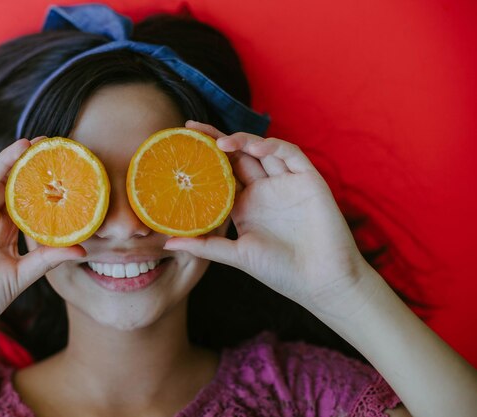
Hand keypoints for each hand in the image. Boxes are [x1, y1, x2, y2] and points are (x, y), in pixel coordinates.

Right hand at [0, 138, 84, 346]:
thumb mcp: (22, 275)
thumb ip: (48, 259)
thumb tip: (83, 249)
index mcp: (3, 230)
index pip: (23, 198)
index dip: (38, 182)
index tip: (59, 164)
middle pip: (4, 185)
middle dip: (22, 163)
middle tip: (44, 144)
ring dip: (1, 163)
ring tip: (22, 145)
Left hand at [164, 121, 372, 314]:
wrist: (322, 281)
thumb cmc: (281, 271)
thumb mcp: (236, 255)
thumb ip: (205, 245)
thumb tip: (167, 242)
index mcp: (245, 205)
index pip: (220, 173)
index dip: (203, 158)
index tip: (181, 145)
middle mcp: (263, 190)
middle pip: (237, 156)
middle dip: (216, 140)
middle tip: (192, 129)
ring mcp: (285, 183)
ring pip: (261, 150)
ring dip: (242, 140)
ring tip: (222, 143)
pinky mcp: (307, 179)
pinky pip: (290, 154)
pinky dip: (273, 147)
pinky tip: (256, 148)